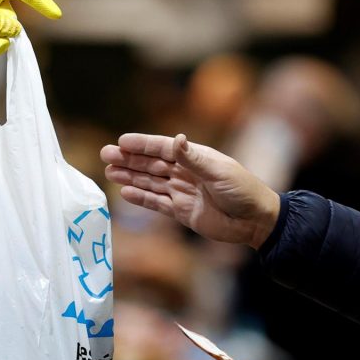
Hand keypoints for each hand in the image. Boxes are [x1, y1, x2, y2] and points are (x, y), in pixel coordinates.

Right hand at [101, 133, 280, 248]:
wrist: (254, 221)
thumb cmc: (243, 191)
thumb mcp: (220, 172)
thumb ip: (194, 158)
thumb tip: (176, 138)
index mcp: (195, 158)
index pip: (162, 148)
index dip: (141, 144)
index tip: (121, 142)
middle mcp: (185, 173)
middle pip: (151, 164)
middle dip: (128, 159)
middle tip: (105, 155)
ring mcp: (181, 192)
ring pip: (149, 182)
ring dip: (130, 177)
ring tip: (109, 173)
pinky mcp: (181, 211)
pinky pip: (156, 203)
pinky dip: (141, 198)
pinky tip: (125, 192)